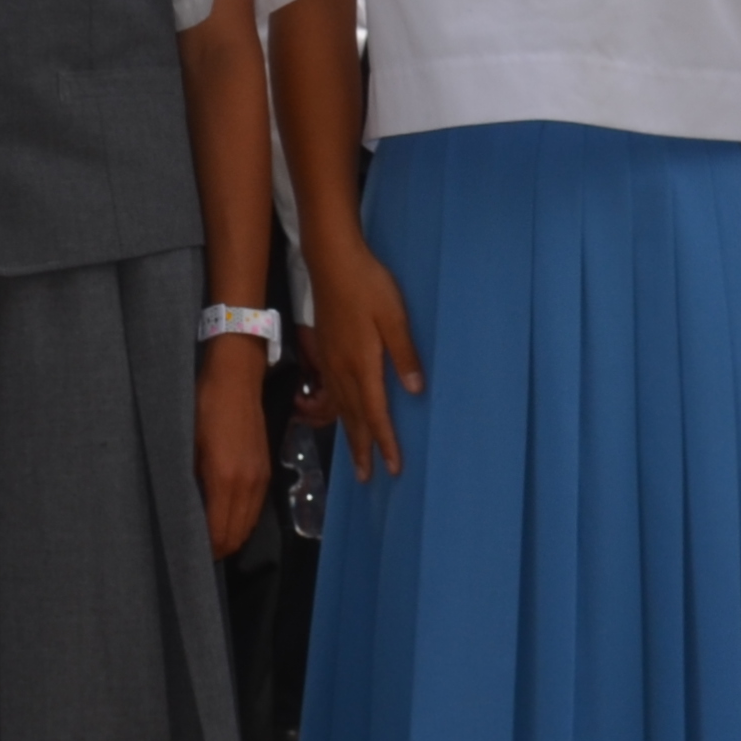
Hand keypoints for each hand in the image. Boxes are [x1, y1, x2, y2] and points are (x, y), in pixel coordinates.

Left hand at [196, 336, 271, 556]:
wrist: (236, 381)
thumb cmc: (202, 408)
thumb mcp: (185, 446)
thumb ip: (188, 483)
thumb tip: (185, 513)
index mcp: (224, 480)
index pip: (219, 533)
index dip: (205, 550)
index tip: (188, 554)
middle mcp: (248, 485)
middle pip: (237, 535)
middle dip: (218, 548)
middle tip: (196, 550)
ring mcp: (261, 478)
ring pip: (248, 525)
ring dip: (231, 535)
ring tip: (210, 535)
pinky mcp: (267, 471)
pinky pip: (256, 509)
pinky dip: (241, 520)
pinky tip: (225, 514)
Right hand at [300, 237, 424, 481]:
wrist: (332, 261)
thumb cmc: (368, 286)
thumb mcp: (394, 316)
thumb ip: (404, 354)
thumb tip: (416, 391)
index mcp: (362, 364)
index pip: (376, 413)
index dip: (385, 442)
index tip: (393, 468)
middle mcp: (343, 369)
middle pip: (354, 418)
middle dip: (362, 449)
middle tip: (366, 478)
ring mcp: (331, 361)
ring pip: (340, 408)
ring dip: (349, 435)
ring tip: (354, 458)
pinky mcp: (325, 351)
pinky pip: (332, 393)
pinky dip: (338, 413)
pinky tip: (341, 415)